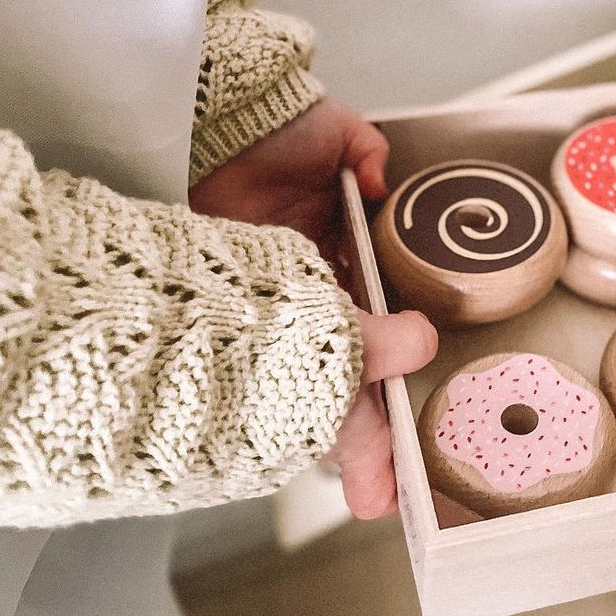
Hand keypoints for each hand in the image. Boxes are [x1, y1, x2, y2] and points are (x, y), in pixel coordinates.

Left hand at [190, 98, 439, 518]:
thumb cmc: (266, 127)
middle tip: (385, 493)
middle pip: (346, 373)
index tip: (418, 410)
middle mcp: (312, 298)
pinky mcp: (231, 313)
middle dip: (369, 436)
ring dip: (331, 436)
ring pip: (306, 383)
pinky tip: (294, 450)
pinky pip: (255, 369)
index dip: (398, 371)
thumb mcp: (333, 134)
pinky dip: (275, 407)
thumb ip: (364, 152)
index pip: (378, 331)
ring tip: (362, 488)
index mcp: (345, 264)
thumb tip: (381, 183)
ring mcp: (271, 311)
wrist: (198, 122)